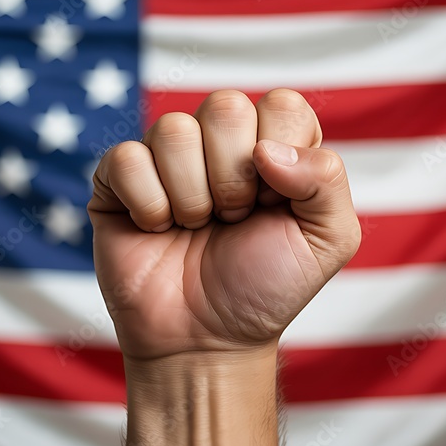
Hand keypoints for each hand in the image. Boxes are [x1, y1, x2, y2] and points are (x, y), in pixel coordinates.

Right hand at [88, 89, 359, 358]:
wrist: (206, 341)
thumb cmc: (265, 288)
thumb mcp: (327, 240)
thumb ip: (327, 180)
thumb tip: (266, 148)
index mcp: (273, 143)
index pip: (280, 105)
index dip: (280, 159)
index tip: (274, 206)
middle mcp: (220, 140)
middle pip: (225, 107)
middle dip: (234, 179)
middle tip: (232, 220)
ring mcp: (166, 156)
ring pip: (173, 130)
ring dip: (191, 197)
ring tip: (196, 228)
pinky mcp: (118, 177)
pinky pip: (127, 158)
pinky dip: (149, 206)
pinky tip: (158, 230)